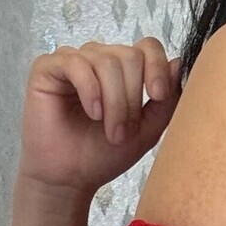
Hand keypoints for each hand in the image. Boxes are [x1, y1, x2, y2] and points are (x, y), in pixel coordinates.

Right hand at [17, 37, 182, 193]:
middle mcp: (99, 59)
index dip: (156, 67)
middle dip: (131, 97)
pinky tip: (93, 113)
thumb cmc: (104, 155)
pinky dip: (90, 90)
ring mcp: (73, 61)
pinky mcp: (47, 68)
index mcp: (123, 69)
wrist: (71, 178)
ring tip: (110, 131)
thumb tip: (178, 62)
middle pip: (129, 55)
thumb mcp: (147, 129)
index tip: (157, 96)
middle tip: (123, 131)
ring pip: (106, 61)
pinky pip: (76, 64)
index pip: (147, 46)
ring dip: (113, 101)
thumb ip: (166, 100)